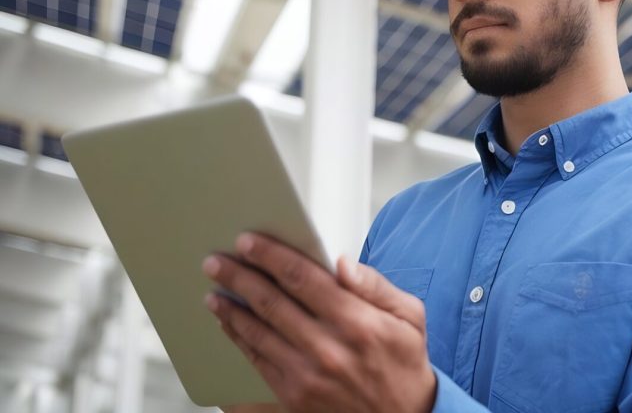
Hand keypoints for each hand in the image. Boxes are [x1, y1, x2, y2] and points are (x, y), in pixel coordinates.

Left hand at [203, 233, 436, 412]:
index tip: (248, 241)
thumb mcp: (409, 316)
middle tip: (215, 261)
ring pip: (258, 333)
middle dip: (239, 277)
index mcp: (356, 321)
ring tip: (213, 290)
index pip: (303, 278)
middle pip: (272, 302)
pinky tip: (228, 323)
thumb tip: (342, 262)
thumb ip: (375, 284)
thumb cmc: (404, 362)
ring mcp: (308, 376)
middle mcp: (328, 348)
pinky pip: (258, 362)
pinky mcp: (295, 398)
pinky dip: (239, 339)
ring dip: (231, 309)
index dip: (271, 256)